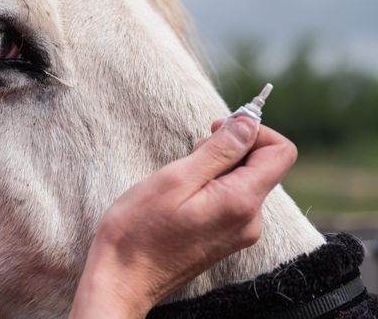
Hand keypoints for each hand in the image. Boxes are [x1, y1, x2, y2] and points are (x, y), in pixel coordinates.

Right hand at [70, 116, 297, 318]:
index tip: (216, 128)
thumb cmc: (139, 229)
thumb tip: (248, 123)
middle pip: (262, 165)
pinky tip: (181, 197)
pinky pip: (231, 199)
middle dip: (228, 150)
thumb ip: (218, 150)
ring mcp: (239, 233)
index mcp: (241, 202)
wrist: (123, 278)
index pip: (280, 152)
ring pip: (244, 181)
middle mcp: (250, 220)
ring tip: (179, 181)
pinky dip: (211, 187)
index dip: (253, 131)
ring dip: (216, 169)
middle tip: (188, 157)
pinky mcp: (226, 239)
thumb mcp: (176, 178)